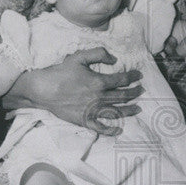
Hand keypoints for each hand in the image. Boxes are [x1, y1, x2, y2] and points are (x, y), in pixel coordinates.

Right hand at [3, 47, 142, 134]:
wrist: (44, 89)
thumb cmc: (60, 72)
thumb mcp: (79, 57)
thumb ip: (98, 54)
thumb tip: (114, 59)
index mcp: (99, 81)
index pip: (122, 80)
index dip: (133, 77)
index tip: (139, 76)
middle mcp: (99, 97)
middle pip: (123, 96)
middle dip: (135, 93)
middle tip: (141, 90)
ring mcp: (93, 110)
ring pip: (116, 112)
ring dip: (129, 110)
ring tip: (138, 109)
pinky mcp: (84, 120)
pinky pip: (100, 127)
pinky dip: (111, 130)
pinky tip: (119, 130)